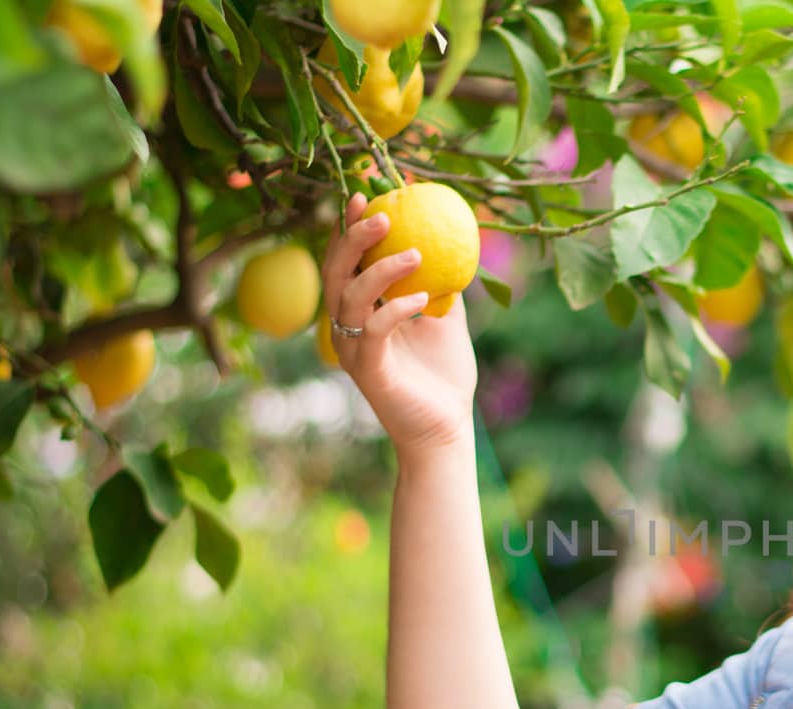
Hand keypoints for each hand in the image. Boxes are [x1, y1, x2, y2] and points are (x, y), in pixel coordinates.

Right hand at [322, 191, 478, 456]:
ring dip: (379, 270)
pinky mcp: (369, 370)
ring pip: (349, 297)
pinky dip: (395, 309)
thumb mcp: (447, 322)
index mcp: (363, 312)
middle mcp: (350, 327)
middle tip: (382, 214)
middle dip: (353, 238)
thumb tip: (456, 246)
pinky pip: (373, 330)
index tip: (368, 194)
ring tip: (414, 254)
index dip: (351, 228)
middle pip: (336, 272)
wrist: (446, 429)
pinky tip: (422, 299)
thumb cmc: (444, 378)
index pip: (348, 262)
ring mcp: (355, 349)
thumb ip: (443, 286)